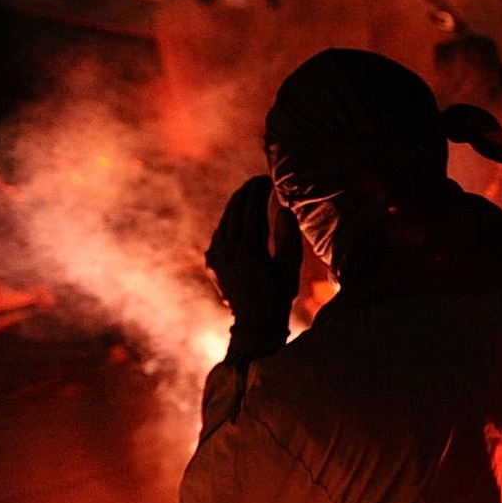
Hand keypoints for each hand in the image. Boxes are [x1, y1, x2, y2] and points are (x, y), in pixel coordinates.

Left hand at [205, 175, 302, 365]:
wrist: (255, 324)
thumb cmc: (279, 295)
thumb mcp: (290, 267)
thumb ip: (288, 237)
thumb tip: (285, 208)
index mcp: (249, 248)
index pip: (252, 208)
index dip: (260, 190)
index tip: (268, 179)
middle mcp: (228, 248)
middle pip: (236, 209)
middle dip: (248, 192)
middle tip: (259, 181)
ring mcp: (216, 254)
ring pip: (225, 219)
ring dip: (238, 204)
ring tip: (250, 194)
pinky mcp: (211, 261)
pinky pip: (219, 233)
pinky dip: (230, 221)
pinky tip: (240, 217)